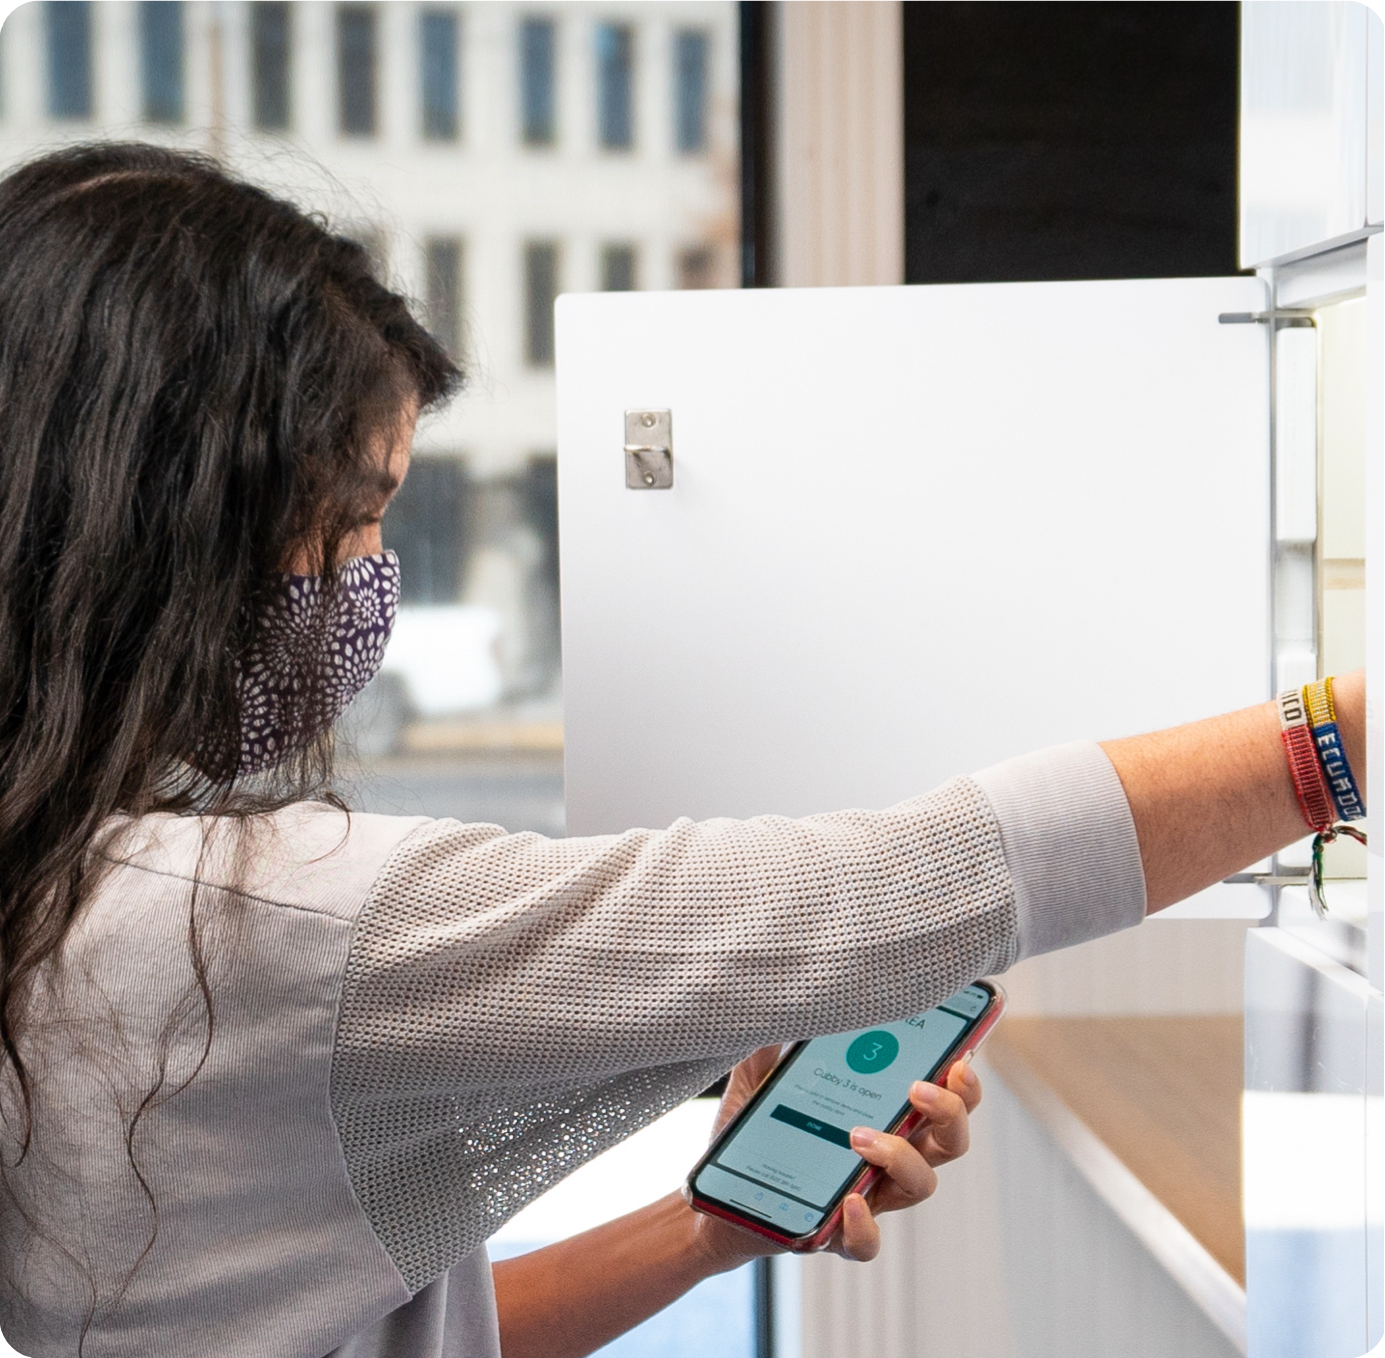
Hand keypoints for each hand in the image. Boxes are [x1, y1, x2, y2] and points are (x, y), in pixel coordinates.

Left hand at [692, 1046, 982, 1266]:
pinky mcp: (838, 1234)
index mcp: (883, 1113)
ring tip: (861, 1136)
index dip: (963, 1082)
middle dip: (951, 1112)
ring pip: (921, 1185)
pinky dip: (866, 1226)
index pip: (942, 1097)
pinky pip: (869, 1243)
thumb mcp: (758, 1078)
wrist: (715, 1191)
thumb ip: (772, 1044)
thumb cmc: (753, 1130)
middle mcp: (888, 1156)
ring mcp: (869, 1196)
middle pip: (950, 1141)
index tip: (960, 1056)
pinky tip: (849, 1202)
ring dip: (902, 1157)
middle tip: (920, 1088)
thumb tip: (781, 1006)